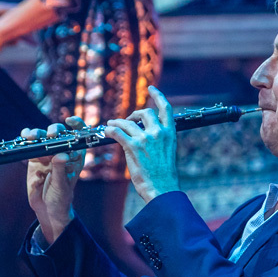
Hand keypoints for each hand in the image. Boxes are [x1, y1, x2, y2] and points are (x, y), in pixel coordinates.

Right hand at [25, 117, 86, 243]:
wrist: (47, 208)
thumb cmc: (60, 198)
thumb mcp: (61, 185)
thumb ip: (60, 170)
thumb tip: (61, 154)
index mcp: (75, 156)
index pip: (78, 136)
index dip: (77, 125)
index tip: (69, 120)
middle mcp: (61, 152)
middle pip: (59, 133)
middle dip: (54, 130)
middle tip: (50, 135)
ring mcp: (47, 154)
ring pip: (42, 137)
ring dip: (37, 134)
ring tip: (32, 137)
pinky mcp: (34, 159)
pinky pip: (30, 145)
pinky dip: (27, 139)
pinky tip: (24, 137)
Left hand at [104, 86, 179, 202]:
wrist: (162, 188)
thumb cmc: (164, 175)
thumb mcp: (167, 152)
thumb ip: (159, 140)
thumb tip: (146, 134)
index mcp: (170, 133)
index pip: (166, 108)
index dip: (158, 95)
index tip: (152, 88)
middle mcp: (159, 133)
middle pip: (144, 113)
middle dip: (133, 115)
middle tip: (127, 121)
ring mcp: (145, 139)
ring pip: (127, 122)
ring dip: (117, 122)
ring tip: (111, 125)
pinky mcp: (133, 147)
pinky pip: (117, 133)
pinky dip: (110, 130)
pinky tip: (107, 132)